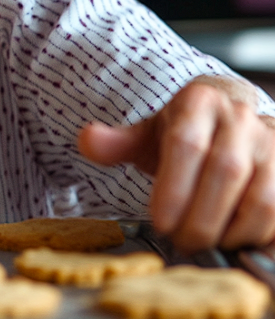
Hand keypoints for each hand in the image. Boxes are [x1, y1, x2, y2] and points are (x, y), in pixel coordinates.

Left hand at [77, 77, 274, 252]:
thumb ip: (118, 142)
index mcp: (199, 101)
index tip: (159, 221)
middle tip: (179, 240)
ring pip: (261, 195)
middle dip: (200, 216)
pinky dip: (258, 233)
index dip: (173, 188)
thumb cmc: (183, 131)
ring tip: (205, 241)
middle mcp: (240, 117)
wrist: (230, 118)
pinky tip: (233, 239)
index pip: (186, 144)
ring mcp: (271, 142)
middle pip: (224, 171)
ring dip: (232, 229)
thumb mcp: (148, 132)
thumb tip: (87, 140)